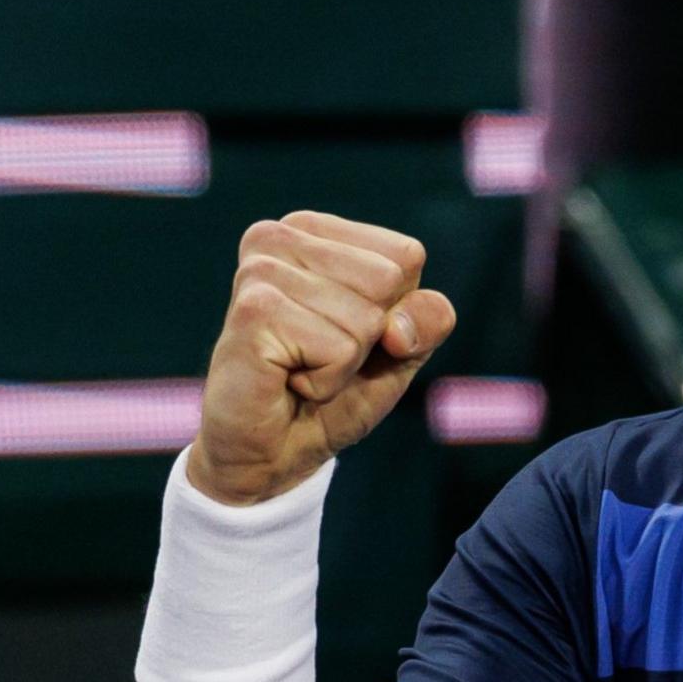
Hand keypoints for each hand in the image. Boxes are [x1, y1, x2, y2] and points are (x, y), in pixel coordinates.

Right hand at [190, 210, 456, 504]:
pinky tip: (287, 380)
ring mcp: (261, 272)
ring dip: (344, 362)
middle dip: (370, 336)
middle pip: (388, 282)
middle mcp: (279, 238)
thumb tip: (398, 328)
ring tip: (300, 367)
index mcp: (314, 230)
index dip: (395, 311)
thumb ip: (429, 319)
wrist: (273, 451)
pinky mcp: (253, 312)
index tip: (347, 333)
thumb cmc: (334, 389)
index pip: (406, 257)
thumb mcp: (403, 348)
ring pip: (366, 319)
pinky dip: (326, 381)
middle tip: (320, 355)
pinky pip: (339, 349)